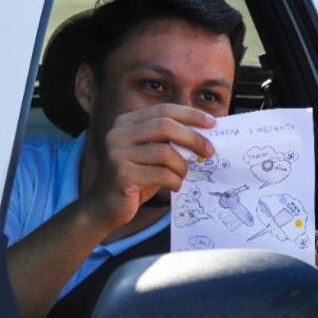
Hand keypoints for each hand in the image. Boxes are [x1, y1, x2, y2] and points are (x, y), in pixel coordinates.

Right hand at [82, 104, 215, 229]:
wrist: (105, 206)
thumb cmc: (135, 179)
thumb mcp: (151, 154)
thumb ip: (169, 140)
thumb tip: (205, 133)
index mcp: (126, 122)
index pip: (164, 110)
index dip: (190, 114)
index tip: (212, 123)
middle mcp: (118, 133)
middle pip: (165, 126)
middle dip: (193, 138)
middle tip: (210, 151)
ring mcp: (117, 153)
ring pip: (166, 152)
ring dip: (182, 166)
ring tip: (183, 176)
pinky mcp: (122, 175)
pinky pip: (161, 174)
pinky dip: (175, 181)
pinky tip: (174, 186)